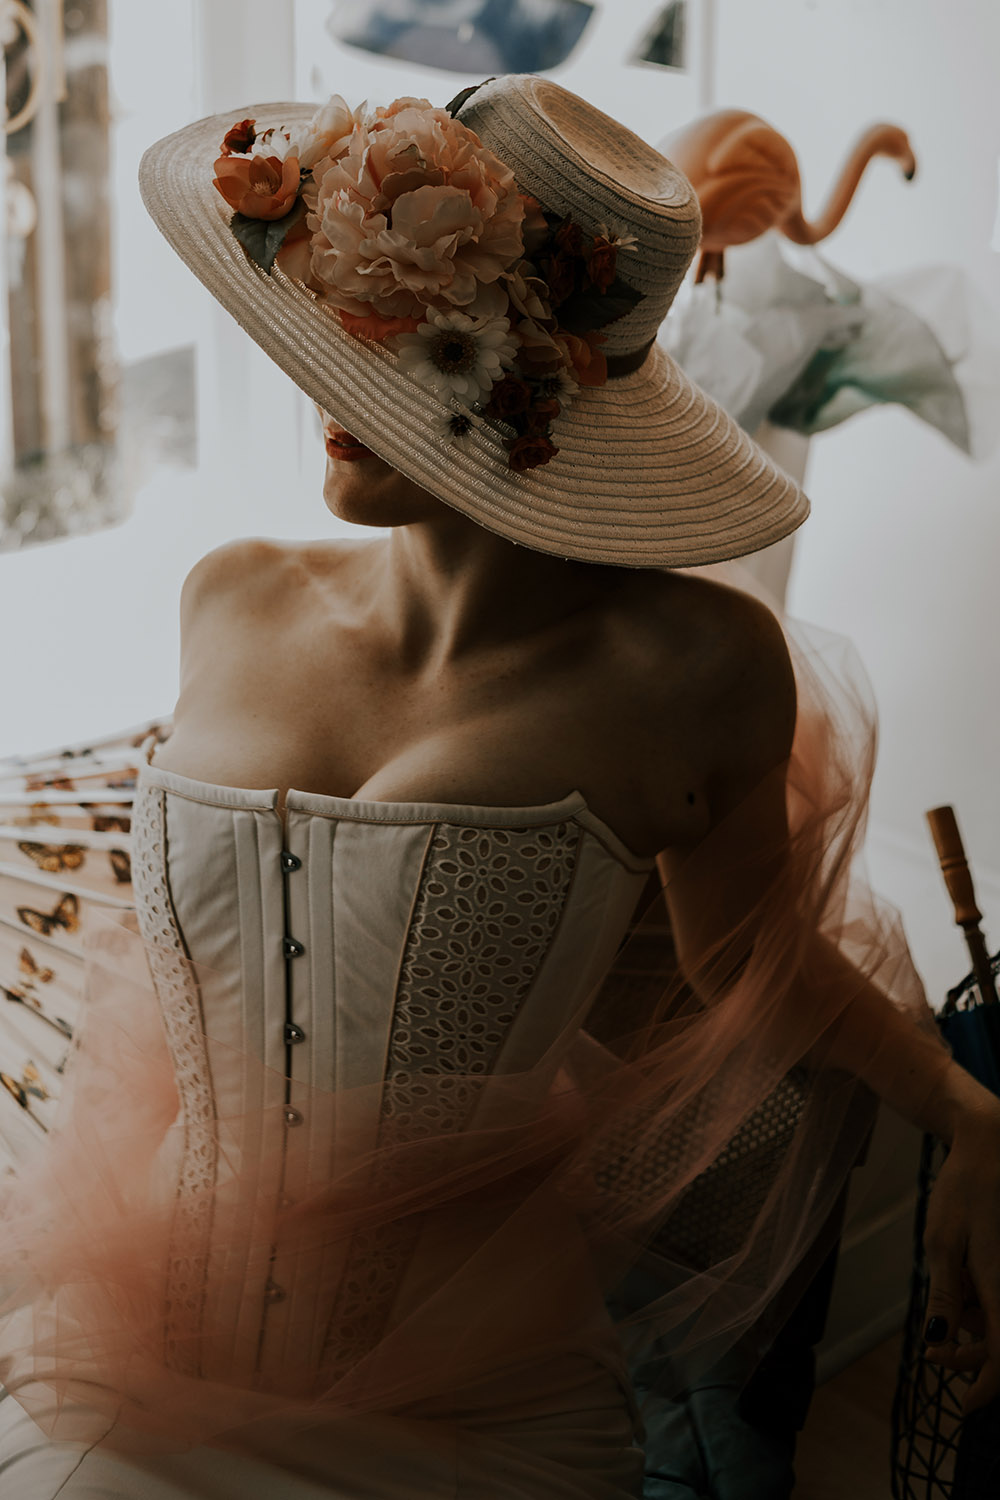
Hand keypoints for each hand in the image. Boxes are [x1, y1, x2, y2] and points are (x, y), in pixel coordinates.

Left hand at [922, 1108, 999, 1412]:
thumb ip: (944, 1294)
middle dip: (973, 1358)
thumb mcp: (941, 1240)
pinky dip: (983, 1303)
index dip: (987, 1387)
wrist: (991, 1145)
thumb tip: (939, 1339)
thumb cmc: (964, 1189)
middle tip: (933, 1354)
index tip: (964, 1405)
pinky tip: (963, 1285)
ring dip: (977, 1327)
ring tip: (947, 1299)